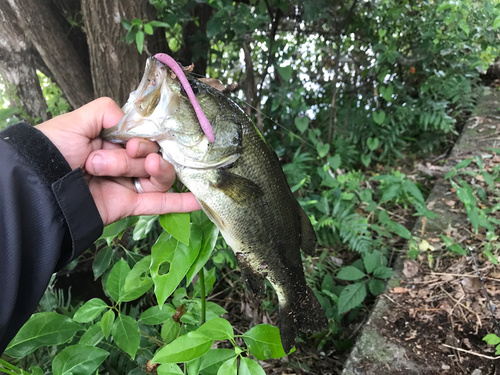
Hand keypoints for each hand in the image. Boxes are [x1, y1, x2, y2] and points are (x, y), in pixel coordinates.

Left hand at [36, 97, 199, 225]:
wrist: (39, 188)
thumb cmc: (53, 152)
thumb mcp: (76, 120)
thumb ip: (107, 112)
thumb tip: (132, 122)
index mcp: (112, 141)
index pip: (144, 137)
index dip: (144, 139)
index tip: (131, 142)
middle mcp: (122, 162)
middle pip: (153, 156)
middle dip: (138, 156)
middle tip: (116, 157)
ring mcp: (127, 184)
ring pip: (160, 177)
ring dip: (159, 171)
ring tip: (148, 168)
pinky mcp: (128, 205)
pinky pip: (159, 204)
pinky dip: (180, 204)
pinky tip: (200, 201)